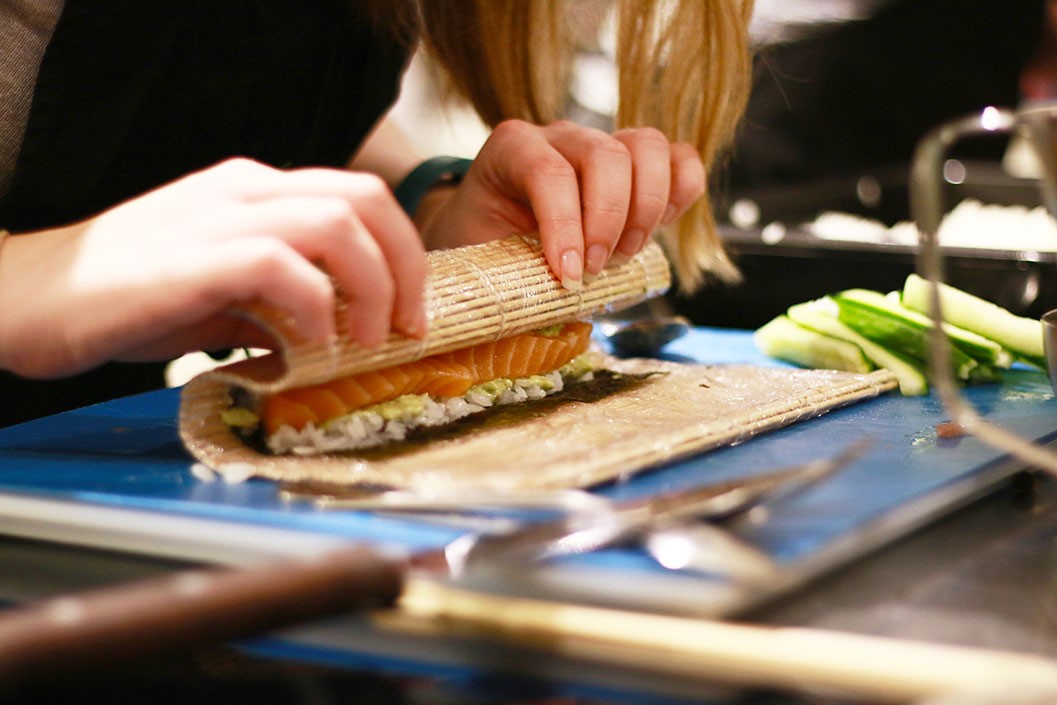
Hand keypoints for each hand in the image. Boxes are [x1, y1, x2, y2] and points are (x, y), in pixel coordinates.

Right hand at [0, 158, 427, 378]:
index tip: (411, 310)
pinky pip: (283, 266)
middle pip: (367, 199)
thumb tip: (336, 333)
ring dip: (372, 287)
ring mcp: (221, 216)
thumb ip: (281, 300)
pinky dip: (316, 307)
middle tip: (407, 326)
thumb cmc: (128, 298)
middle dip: (406, 266)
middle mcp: (247, 190)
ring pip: (337, 223)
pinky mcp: (196, 256)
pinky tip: (311, 345)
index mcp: (258, 190)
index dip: (404, 252)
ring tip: (367, 340)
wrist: (33, 298)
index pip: (362, 195)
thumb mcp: (223, 292)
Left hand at [419, 119, 705, 288]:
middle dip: (608, 221)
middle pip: (604, 154)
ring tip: (625, 254)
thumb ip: (512, 275)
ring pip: (646, 146)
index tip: (570, 277)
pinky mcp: (638, 162)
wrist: (493, 236)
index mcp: (511, 149)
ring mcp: (603, 142)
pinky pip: (678, 158)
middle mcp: (560, 137)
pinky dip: (680, 193)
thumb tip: (548, 313)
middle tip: (597, 270)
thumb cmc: (487, 249)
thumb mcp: (486, 260)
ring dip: (646, 208)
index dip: (564, 226)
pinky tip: (657, 230)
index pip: (548, 171)